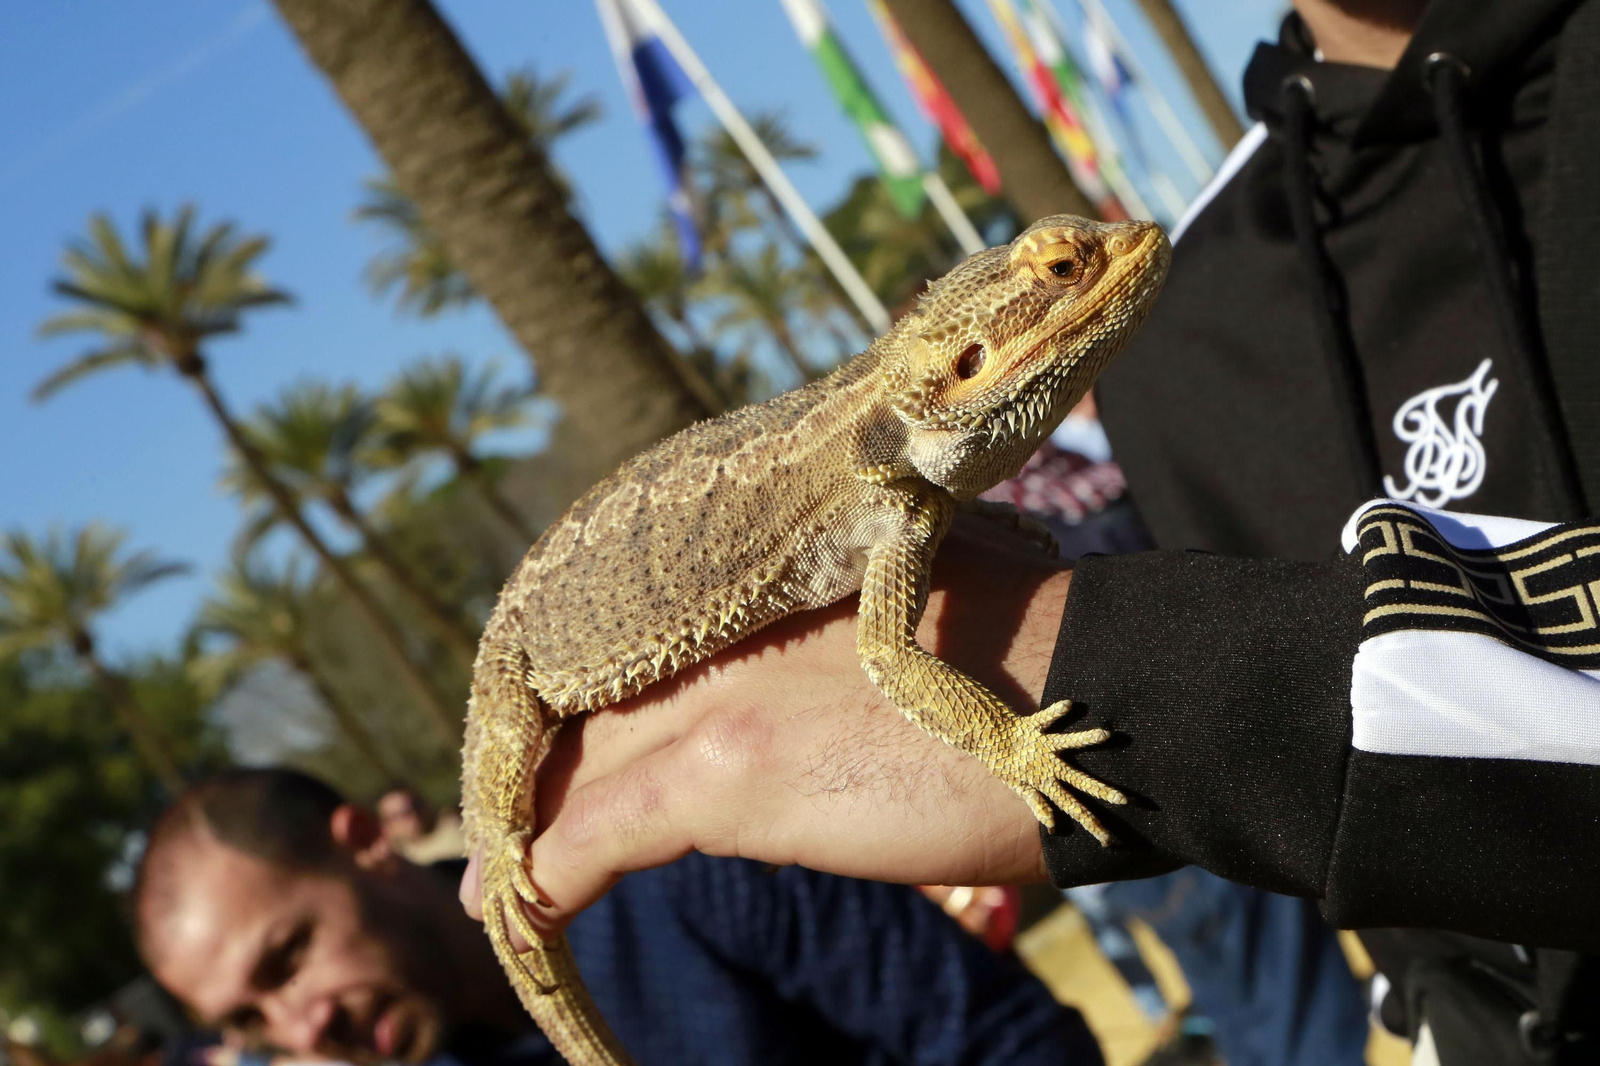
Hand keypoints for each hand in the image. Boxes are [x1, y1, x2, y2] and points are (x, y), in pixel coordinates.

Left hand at [460, 522, 1072, 941]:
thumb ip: (839, 633)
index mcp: (766, 584)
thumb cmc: (1039, 650)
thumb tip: (833, 685)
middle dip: (546, 768)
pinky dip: (548, 873)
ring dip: (534, 826)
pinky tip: (515, 907)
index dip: (589, 700)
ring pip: (582, 765)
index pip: (636, 645)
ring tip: (498, 874)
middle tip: (509, 819)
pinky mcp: (731, 775)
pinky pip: (598, 832)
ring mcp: (722, 695)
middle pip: (593, 703)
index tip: (561, 743)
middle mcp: (725, 629)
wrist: (1098, 691)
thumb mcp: (918, 604)